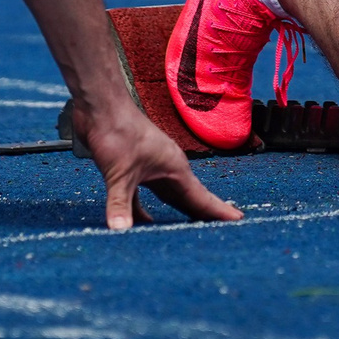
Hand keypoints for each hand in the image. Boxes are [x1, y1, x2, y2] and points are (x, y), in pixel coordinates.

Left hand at [66, 99, 242, 228]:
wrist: (100, 107)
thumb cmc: (117, 131)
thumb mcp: (120, 173)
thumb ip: (120, 204)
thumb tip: (120, 231)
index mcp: (174, 168)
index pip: (201, 197)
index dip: (219, 211)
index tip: (238, 220)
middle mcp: (167, 168)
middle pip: (189, 198)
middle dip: (203, 214)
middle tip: (220, 231)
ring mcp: (151, 167)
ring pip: (168, 196)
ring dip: (176, 212)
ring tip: (187, 229)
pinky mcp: (133, 167)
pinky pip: (144, 194)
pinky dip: (143, 209)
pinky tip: (142, 223)